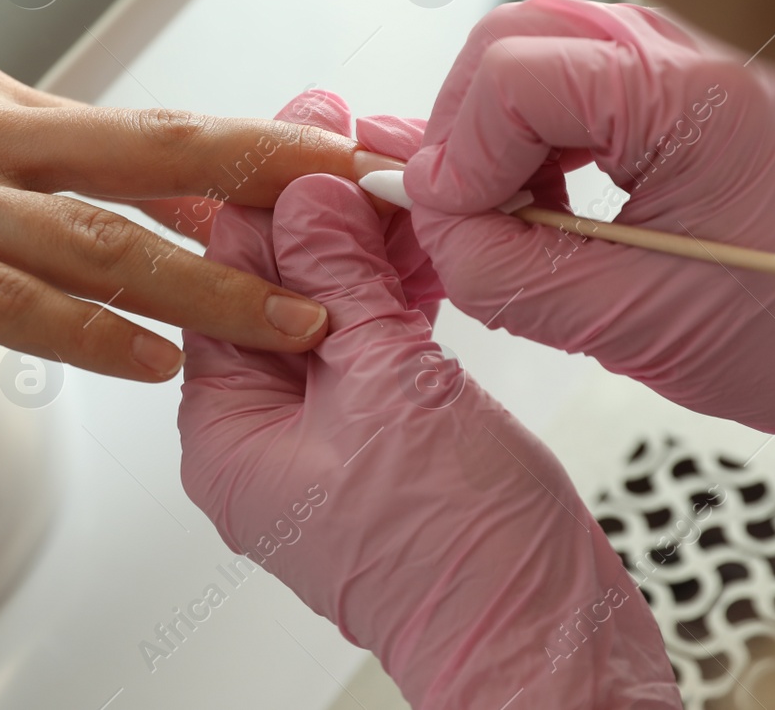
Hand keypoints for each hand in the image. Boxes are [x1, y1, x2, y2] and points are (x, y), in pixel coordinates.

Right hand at [0, 23, 360, 381]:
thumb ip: (24, 156)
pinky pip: (2, 298)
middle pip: (161, 154)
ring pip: (101, 237)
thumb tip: (115, 191)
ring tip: (297, 316)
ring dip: (210, 281)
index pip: (157, 130)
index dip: (261, 148)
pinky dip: (85, 330)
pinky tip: (148, 357)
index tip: (344, 165)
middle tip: (372, 208)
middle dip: (279, 183)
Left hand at [179, 91, 678, 709]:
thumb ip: (340, 282)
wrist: (546, 642)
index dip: (271, 196)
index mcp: (229, 431)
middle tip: (363, 139)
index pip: (228, 281)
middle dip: (325, 213)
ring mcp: (328, 435)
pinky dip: (399, 289)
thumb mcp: (391, 390)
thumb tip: (304, 197)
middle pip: (278, 290)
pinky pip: (377, 342)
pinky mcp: (386, 435)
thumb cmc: (460, 561)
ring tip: (407, 176)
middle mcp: (267, 434)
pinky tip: (428, 241)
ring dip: (369, 244)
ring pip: (334, 309)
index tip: (307, 131)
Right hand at [406, 0, 774, 491]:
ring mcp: (686, 42)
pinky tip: (545, 188)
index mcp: (699, 91)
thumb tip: (423, 211)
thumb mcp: (619, 321)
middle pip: (512, 38)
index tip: (455, 223)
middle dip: (465, 129)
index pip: (516, 75)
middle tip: (466, 213)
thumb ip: (499, 267)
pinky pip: (564, 65)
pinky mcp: (674, 65)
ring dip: (494, 128)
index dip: (461, 153)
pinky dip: (529, 126)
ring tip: (512, 207)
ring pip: (530, 45)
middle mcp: (694, 39)